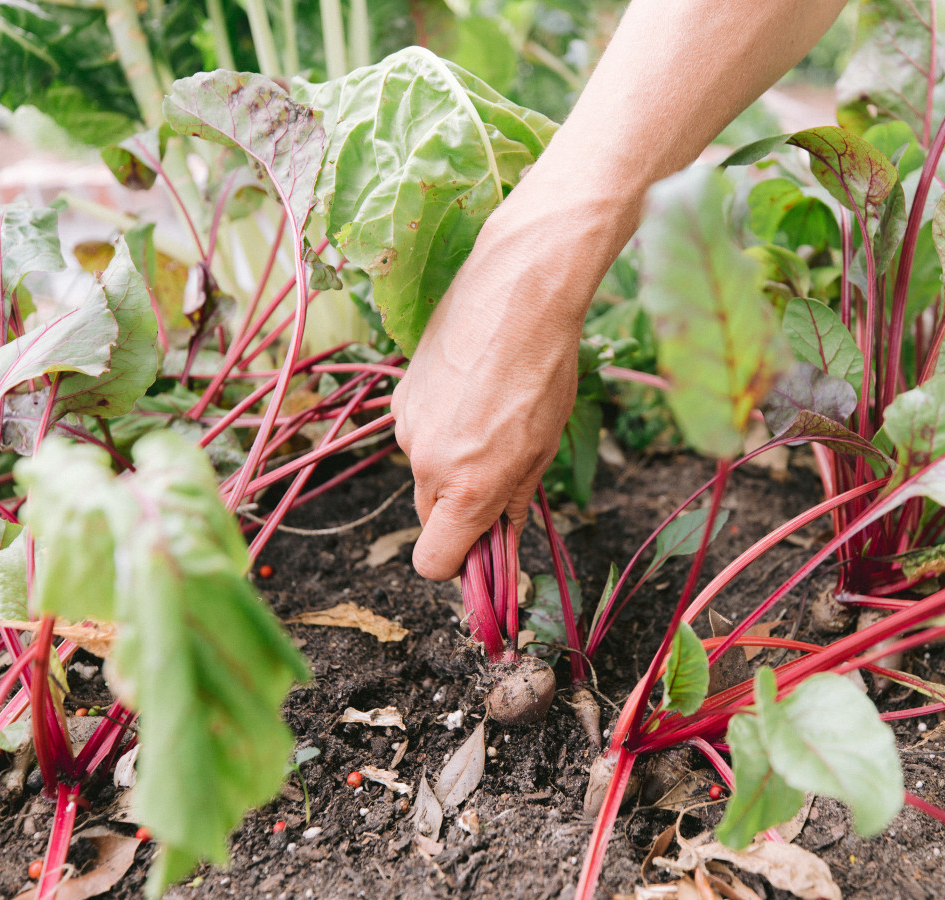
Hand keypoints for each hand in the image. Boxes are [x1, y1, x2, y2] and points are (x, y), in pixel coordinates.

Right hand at [391, 178, 626, 579]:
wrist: (517, 289)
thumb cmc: (543, 368)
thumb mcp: (543, 447)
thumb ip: (515, 503)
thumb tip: (503, 542)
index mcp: (466, 486)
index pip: (433, 563)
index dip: (458, 565)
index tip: (483, 550)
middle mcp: (426, 463)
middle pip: (431, 520)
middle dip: (461, 513)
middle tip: (502, 481)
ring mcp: (408, 427)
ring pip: (426, 474)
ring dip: (453, 466)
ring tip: (493, 421)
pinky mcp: (401, 396)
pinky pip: (420, 434)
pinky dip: (442, 430)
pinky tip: (474, 394)